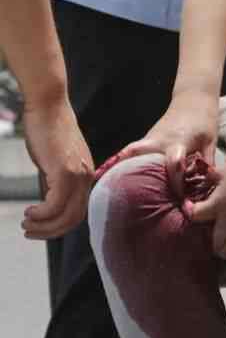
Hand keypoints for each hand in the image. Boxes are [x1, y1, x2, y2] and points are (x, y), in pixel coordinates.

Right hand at [20, 96, 93, 238]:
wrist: (48, 105)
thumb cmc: (47, 130)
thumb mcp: (53, 161)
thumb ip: (53, 181)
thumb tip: (46, 203)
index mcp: (86, 175)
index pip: (79, 211)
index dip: (59, 225)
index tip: (40, 228)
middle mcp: (87, 177)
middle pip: (74, 218)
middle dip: (51, 231)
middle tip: (30, 231)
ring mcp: (78, 175)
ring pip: (66, 215)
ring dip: (44, 225)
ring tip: (27, 223)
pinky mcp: (65, 171)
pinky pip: (55, 205)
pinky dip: (42, 214)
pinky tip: (30, 211)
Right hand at [119, 89, 218, 196]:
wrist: (193, 99)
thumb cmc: (204, 121)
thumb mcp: (210, 141)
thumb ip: (208, 163)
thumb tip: (208, 185)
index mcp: (179, 142)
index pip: (174, 164)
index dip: (175, 182)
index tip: (178, 199)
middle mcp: (159, 141)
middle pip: (140, 156)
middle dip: (134, 175)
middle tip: (130, 198)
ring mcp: (149, 139)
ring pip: (131, 153)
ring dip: (121, 169)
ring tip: (112, 191)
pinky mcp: (145, 140)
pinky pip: (130, 152)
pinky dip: (121, 163)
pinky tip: (111, 178)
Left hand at [187, 157, 225, 259]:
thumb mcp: (225, 170)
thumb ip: (209, 177)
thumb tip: (197, 180)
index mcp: (220, 203)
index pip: (195, 215)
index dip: (189, 211)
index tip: (190, 206)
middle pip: (214, 244)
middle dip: (206, 239)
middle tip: (206, 229)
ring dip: (220, 247)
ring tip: (218, 237)